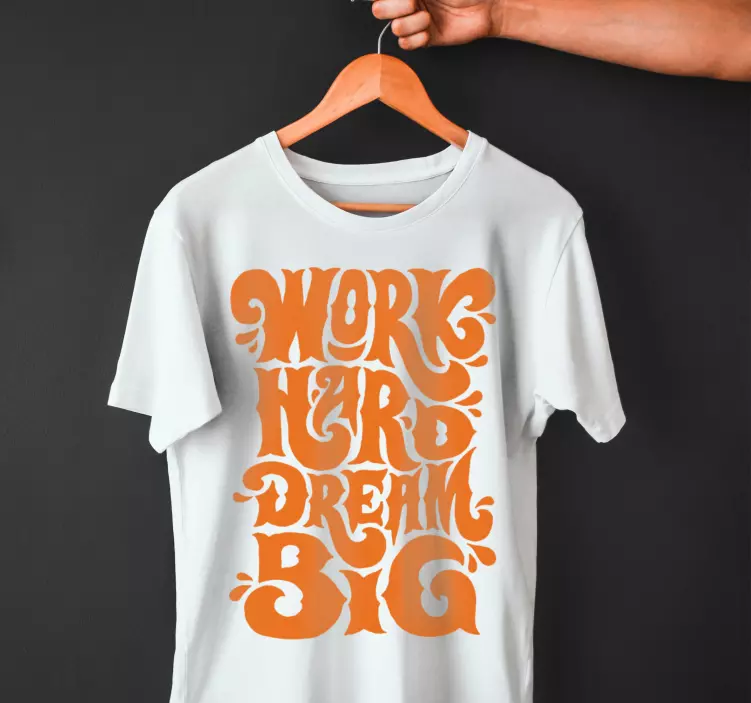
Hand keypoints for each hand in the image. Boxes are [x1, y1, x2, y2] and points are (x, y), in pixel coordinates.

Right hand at [372, 0, 503, 48]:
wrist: (485, 7)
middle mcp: (407, 2)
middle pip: (379, 10)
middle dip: (395, 7)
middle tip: (415, 2)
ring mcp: (414, 21)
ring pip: (395, 28)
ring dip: (413, 23)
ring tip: (430, 17)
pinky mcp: (423, 39)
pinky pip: (406, 44)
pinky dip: (418, 38)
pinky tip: (430, 31)